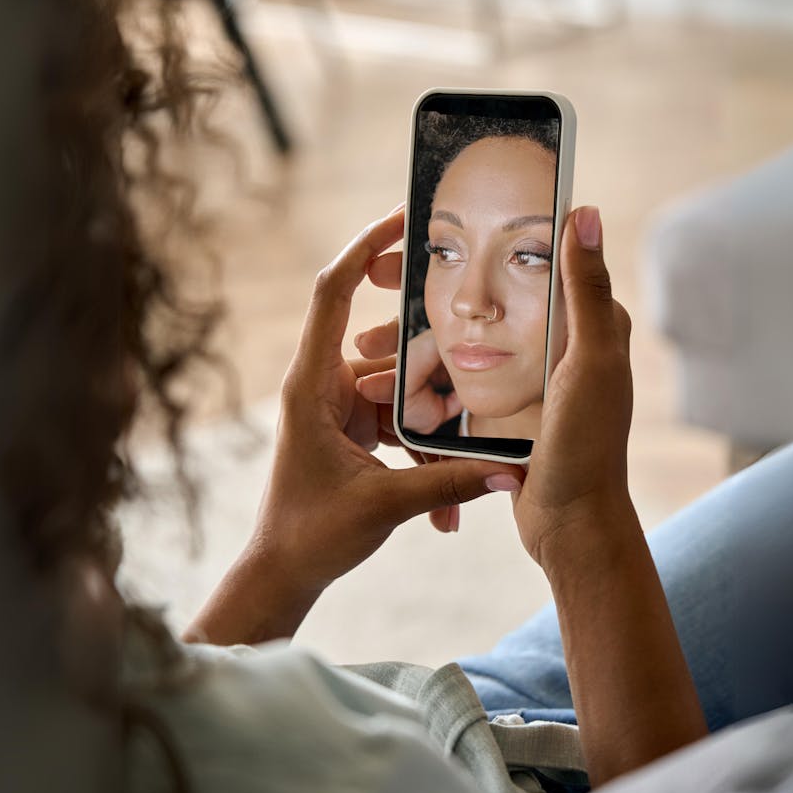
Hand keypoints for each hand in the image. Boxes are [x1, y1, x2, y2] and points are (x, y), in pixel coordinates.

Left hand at [256, 208, 524, 570]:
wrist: (281, 576)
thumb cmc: (309, 535)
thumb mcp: (383, 505)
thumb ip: (448, 483)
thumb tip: (511, 472)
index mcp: (310, 384)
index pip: (333, 293)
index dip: (364, 247)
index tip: (404, 216)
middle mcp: (322, 387)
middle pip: (387, 351)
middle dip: (435, 368)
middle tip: (479, 352)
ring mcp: (339, 410)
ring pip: (402, 397)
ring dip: (433, 435)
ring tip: (459, 473)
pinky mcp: (353, 434)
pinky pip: (400, 428)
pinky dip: (424, 459)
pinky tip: (444, 511)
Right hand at [355, 205, 635, 569]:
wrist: (572, 527)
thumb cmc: (587, 448)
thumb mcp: (587, 363)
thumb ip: (585, 290)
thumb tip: (584, 211)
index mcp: (586, 323)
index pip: (522, 258)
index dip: (467, 241)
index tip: (408, 231)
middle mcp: (559, 343)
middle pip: (480, 297)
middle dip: (421, 290)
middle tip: (372, 277)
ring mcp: (529, 379)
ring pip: (458, 341)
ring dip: (409, 341)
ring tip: (364, 346)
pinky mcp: (507, 411)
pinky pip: (453, 382)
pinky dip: (418, 380)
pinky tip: (380, 386)